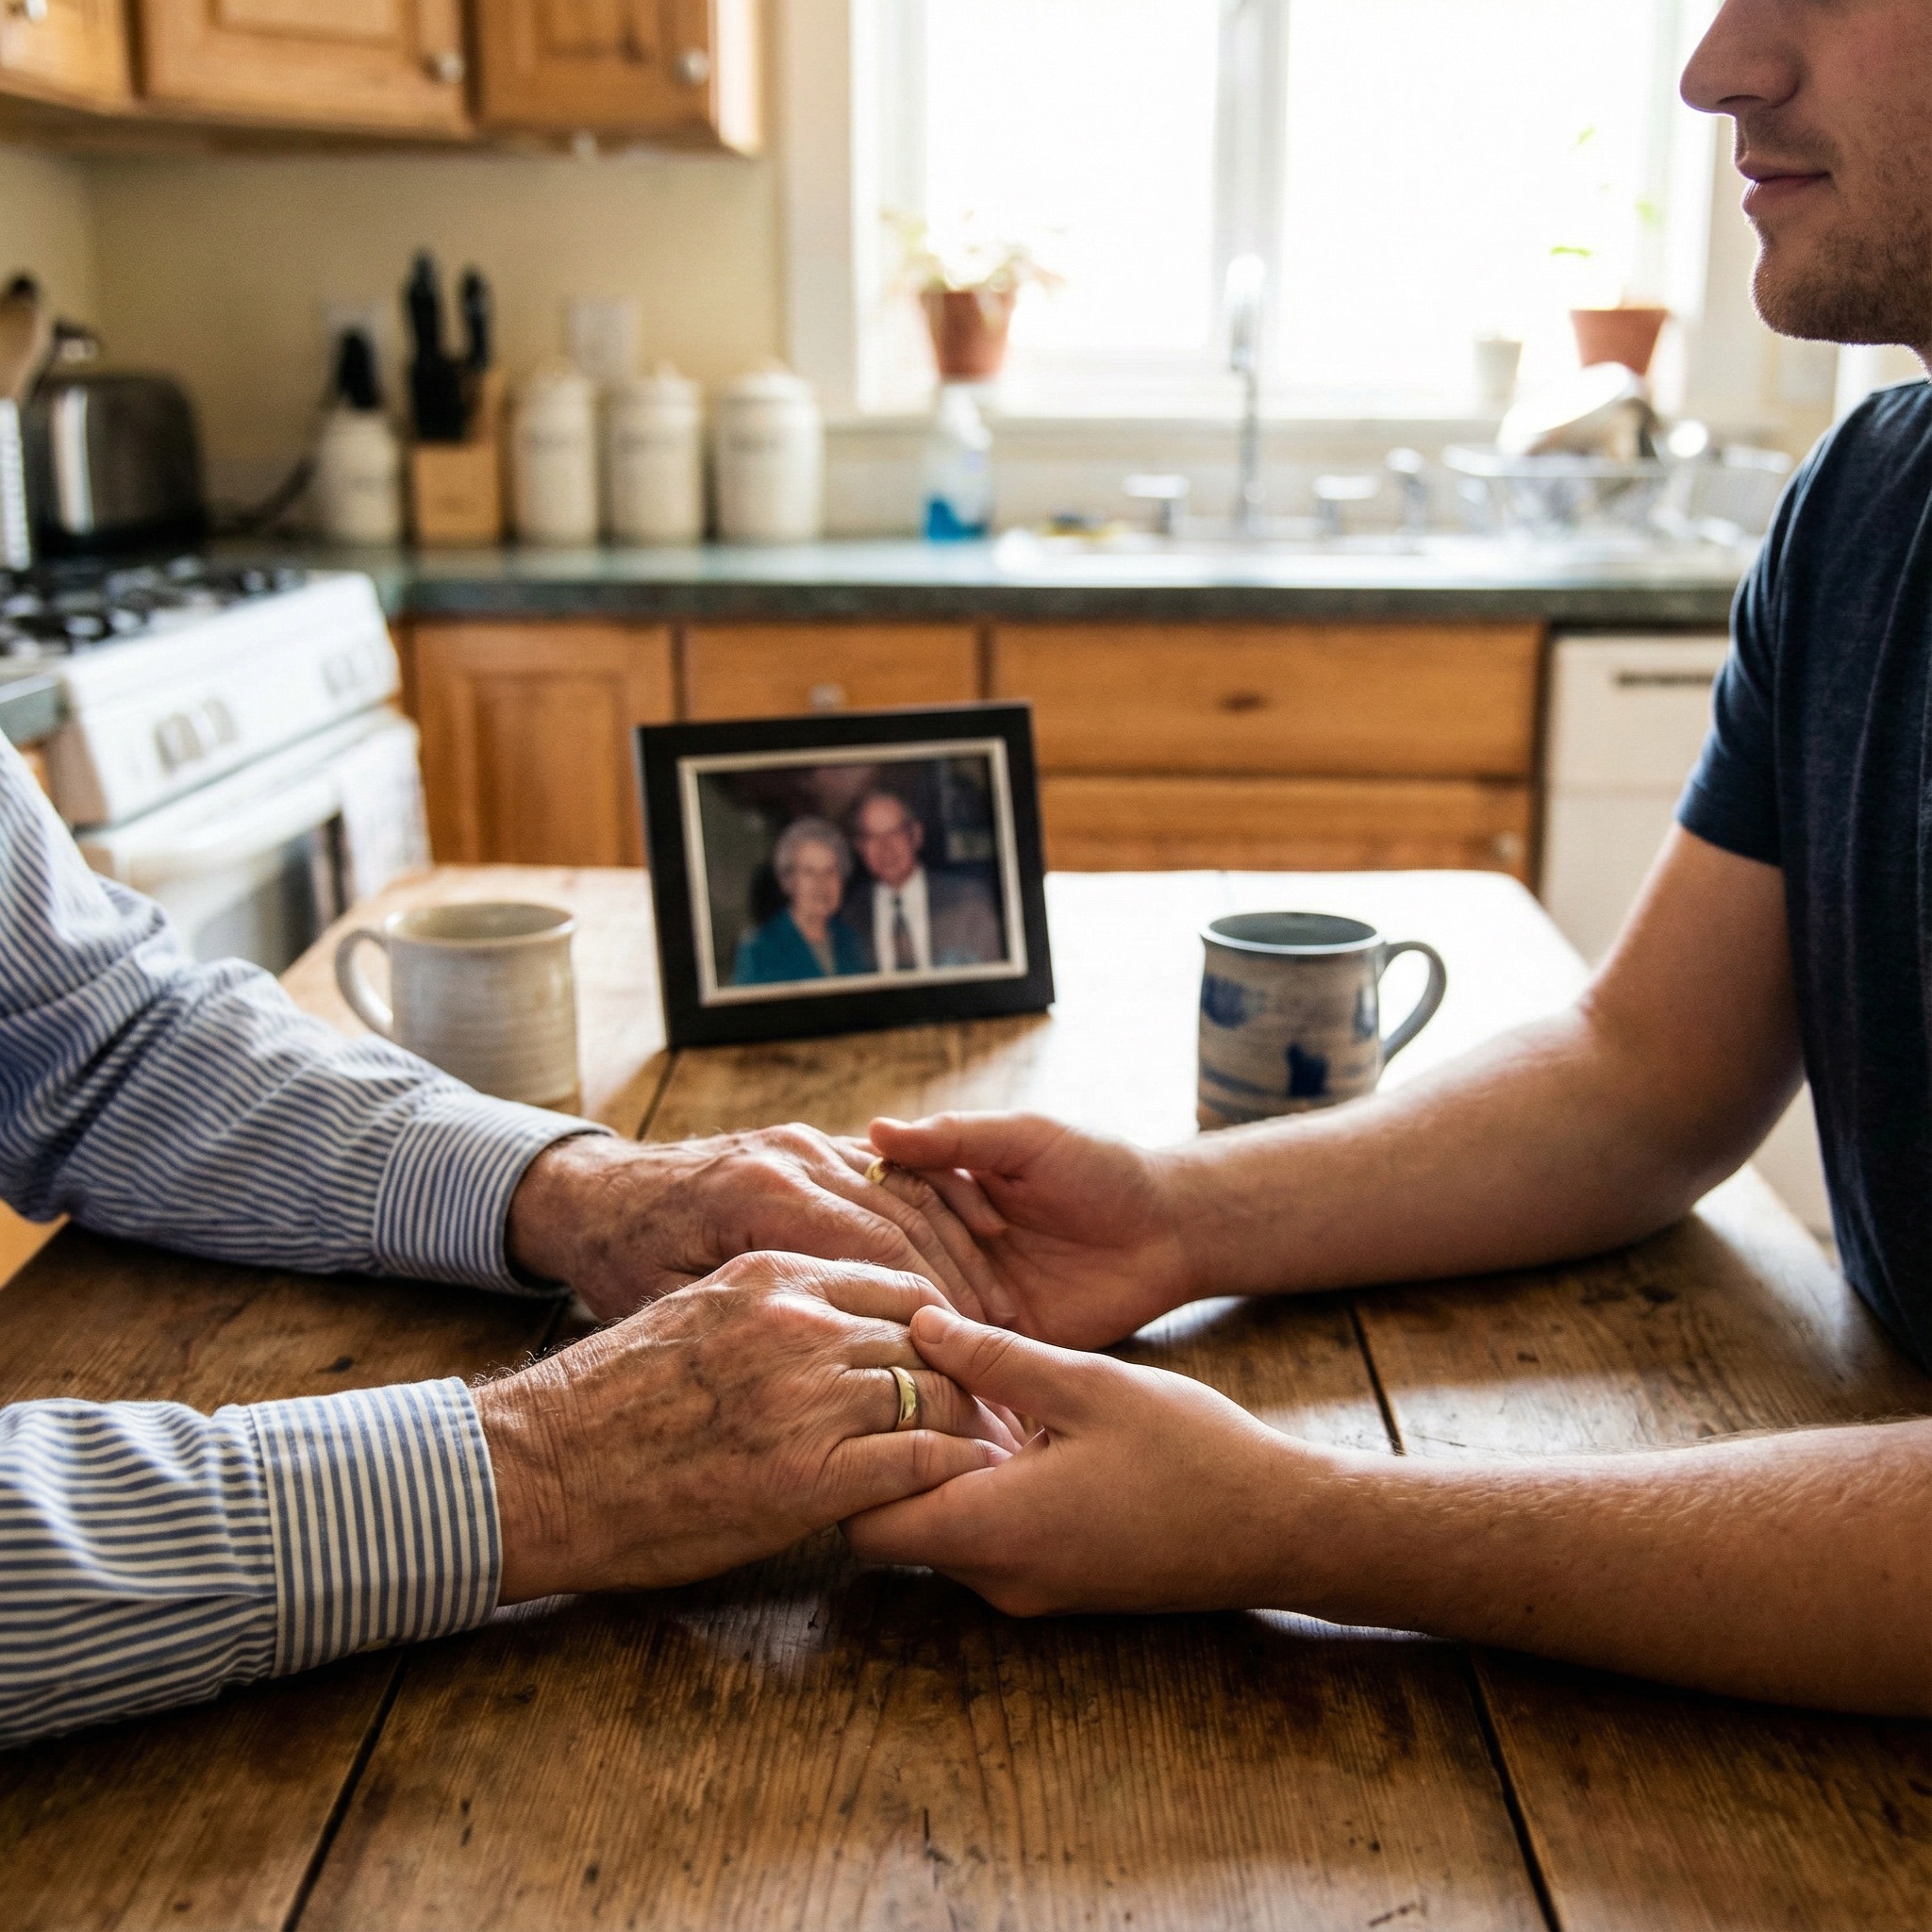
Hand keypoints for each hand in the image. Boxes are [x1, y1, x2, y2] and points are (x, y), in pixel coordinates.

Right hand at [475, 1253, 1018, 1601]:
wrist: (538, 1469)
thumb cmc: (605, 1402)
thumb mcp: (692, 1316)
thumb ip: (766, 1311)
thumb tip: (825, 1328)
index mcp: (769, 1275)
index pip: (895, 1278)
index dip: (937, 1316)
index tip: (958, 1347)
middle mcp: (798, 1321)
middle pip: (925, 1332)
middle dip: (966, 1368)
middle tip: (1002, 1401)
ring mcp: (806, 1395)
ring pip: (934, 1391)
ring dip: (971, 1422)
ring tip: (1000, 1447)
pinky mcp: (808, 1474)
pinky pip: (918, 1461)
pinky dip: (955, 1473)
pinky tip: (973, 1486)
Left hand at [507, 1127, 1004, 1322]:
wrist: (590, 1200)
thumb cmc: (621, 1268)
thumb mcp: (677, 1306)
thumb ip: (760, 1331)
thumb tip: (844, 1388)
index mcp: (763, 1192)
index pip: (881, 1250)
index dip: (934, 1311)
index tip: (969, 1363)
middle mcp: (793, 1156)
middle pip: (906, 1221)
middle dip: (960, 1286)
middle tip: (1001, 1346)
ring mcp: (805, 1143)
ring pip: (908, 1194)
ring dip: (958, 1253)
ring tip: (996, 1315)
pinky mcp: (812, 1144)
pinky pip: (891, 1177)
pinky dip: (934, 1218)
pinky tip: (966, 1265)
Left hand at [844, 1305, 1303, 1615]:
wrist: (1281, 1529)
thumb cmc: (1192, 1454)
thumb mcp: (1088, 1384)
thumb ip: (995, 1358)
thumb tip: (919, 1322)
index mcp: (993, 1531)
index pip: (861, 1525)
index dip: (851, 1460)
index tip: (864, 1392)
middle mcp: (998, 1576)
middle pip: (896, 1527)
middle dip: (893, 1455)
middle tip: (904, 1374)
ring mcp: (1029, 1586)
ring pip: (944, 1527)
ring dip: (944, 1466)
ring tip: (958, 1384)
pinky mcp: (1058, 1581)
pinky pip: (990, 1535)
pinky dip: (983, 1485)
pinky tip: (1011, 1419)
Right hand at [866, 1113, 1195, 1347]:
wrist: (1169, 1231)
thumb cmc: (1101, 1168)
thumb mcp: (1026, 1138)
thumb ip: (957, 1137)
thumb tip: (875, 1129)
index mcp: (949, 1189)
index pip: (886, 1202)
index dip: (868, 1209)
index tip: (843, 1217)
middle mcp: (951, 1243)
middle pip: (895, 1261)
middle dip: (883, 1270)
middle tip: (852, 1289)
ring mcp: (974, 1293)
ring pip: (920, 1309)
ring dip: (906, 1317)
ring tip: (874, 1330)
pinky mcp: (1004, 1339)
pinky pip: (962, 1353)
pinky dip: (943, 1356)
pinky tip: (918, 1363)